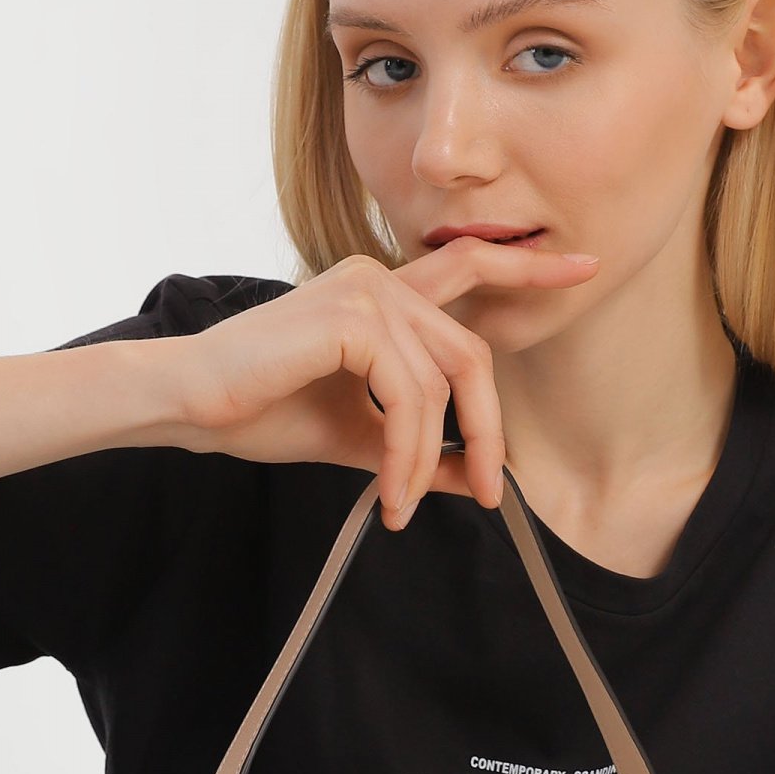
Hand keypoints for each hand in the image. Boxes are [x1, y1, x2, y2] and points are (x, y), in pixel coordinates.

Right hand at [167, 244, 598, 529]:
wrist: (192, 403)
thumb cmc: (262, 410)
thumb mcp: (358, 437)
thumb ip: (416, 447)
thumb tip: (468, 479)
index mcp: (383, 293)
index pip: (469, 268)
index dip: (528, 270)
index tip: (583, 269)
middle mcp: (379, 277)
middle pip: (471, 354)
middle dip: (488, 430)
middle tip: (485, 492)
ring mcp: (364, 290)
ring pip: (441, 384)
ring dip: (428, 460)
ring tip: (401, 505)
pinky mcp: (350, 317)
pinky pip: (409, 396)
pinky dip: (406, 453)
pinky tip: (387, 490)